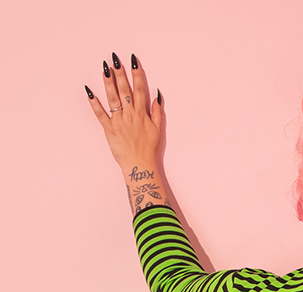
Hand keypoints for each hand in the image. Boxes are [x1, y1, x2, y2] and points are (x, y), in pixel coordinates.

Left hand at [86, 53, 167, 215]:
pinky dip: (94, 103)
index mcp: (142, 114)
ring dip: (108, 82)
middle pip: (125, 90)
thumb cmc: (149, 149)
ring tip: (105, 69)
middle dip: (120, 73)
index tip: (133, 61)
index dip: (136, 74)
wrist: (140, 166)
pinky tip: (89, 91)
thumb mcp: (158, 130)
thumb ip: (158, 112)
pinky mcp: (109, 129)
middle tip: (115, 59)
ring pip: (113, 98)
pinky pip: (100, 114)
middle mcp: (130, 115)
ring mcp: (118, 121)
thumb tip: (156, 96)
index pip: (139, 90)